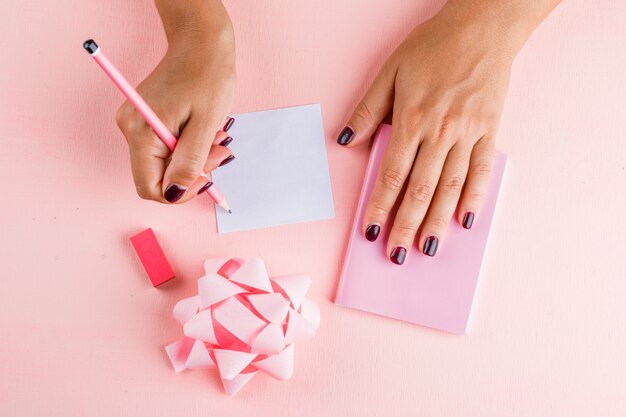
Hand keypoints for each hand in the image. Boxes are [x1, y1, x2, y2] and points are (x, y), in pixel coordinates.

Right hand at [116, 7, 235, 203]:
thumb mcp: (206, 125)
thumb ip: (189, 162)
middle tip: (220, 151)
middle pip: (158, 175)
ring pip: (165, 162)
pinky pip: (166, 147)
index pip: (150, 187)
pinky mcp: (145, 119)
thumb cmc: (207, 76)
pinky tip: (204, 130)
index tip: (206, 179)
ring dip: (194, 157)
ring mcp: (136, 123)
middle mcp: (130, 129)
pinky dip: (188, 145)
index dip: (179, 192)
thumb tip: (175, 193)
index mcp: (141, 133)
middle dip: (192, 171)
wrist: (201, 43)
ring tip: (215, 136)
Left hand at [337, 4, 521, 262]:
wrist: (482, 27)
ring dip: (437, 221)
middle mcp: (441, 132)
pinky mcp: (489, 130)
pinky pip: (482, 170)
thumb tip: (345, 140)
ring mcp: (468, 133)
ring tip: (427, 249)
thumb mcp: (390, 71)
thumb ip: (368, 109)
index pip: (391, 174)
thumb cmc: (432, 47)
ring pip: (451, 187)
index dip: (380, 206)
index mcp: (412, 119)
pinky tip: (466, 221)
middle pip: (420, 189)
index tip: (372, 232)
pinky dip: (475, 197)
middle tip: (397, 255)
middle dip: (406, 225)